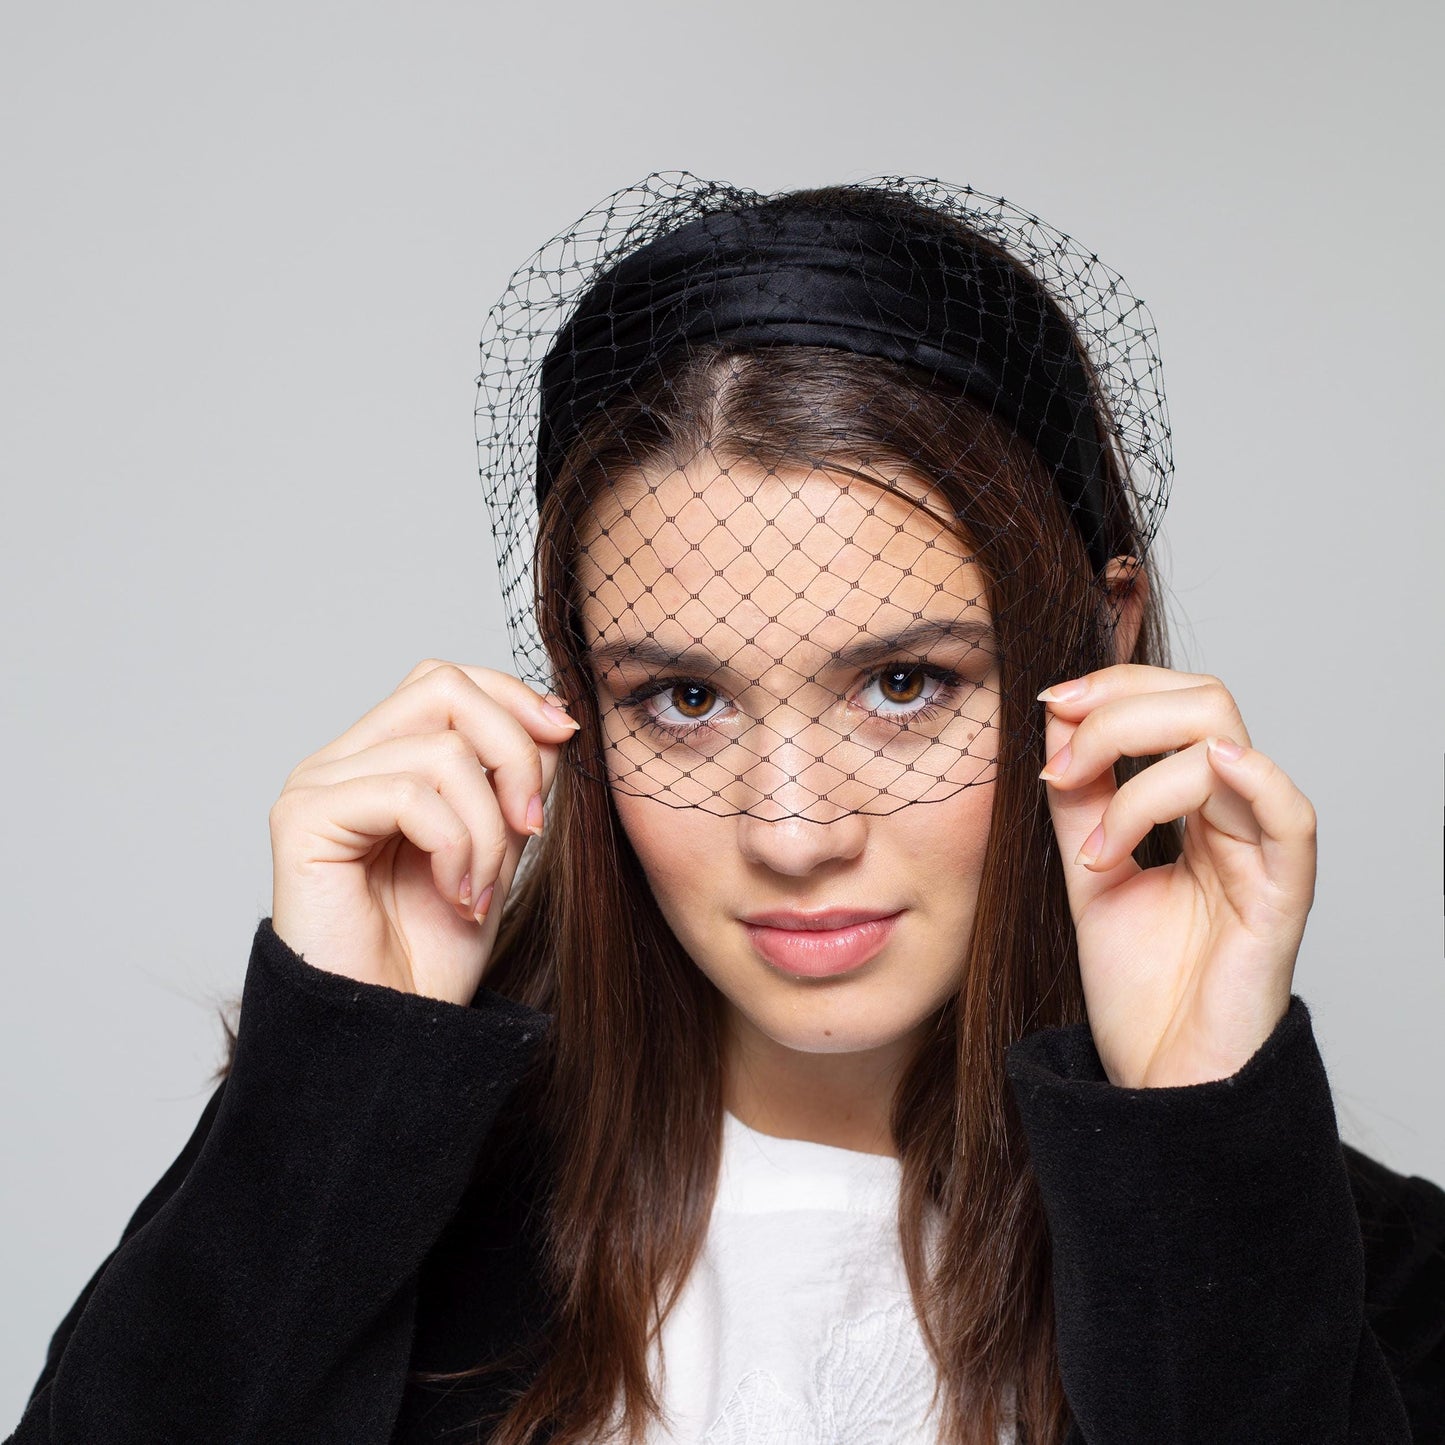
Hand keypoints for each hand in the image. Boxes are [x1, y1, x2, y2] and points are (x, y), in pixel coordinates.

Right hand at [268, 660, 581, 1004]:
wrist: (395, 1033)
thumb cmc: (436, 951)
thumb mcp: (497, 846)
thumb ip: (511, 778)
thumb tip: (550, 718)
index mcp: (380, 759)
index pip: (445, 681)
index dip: (512, 698)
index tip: (567, 738)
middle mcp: (341, 762)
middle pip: (441, 687)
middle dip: (512, 750)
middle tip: (534, 826)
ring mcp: (316, 787)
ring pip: (440, 749)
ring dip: (488, 826)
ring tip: (480, 890)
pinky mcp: (303, 821)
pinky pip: (409, 795)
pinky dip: (456, 845)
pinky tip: (457, 894)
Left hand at [1037, 664, 1316, 1086]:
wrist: (1159, 1077)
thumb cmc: (1138, 984)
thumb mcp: (1088, 870)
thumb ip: (1079, 797)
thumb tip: (1059, 716)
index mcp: (1197, 806)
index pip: (1174, 702)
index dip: (1114, 686)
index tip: (1051, 702)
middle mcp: (1235, 817)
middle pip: (1205, 704)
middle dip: (1121, 711)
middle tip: (1062, 762)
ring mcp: (1261, 853)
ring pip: (1225, 747)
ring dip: (1139, 774)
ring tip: (1093, 842)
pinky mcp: (1280, 900)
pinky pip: (1290, 820)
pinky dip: (1254, 780)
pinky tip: (1208, 769)